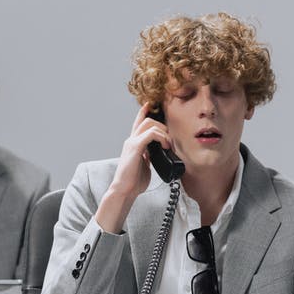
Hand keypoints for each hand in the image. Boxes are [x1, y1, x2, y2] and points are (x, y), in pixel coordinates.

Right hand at [94, 103, 169, 233]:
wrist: (124, 190)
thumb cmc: (134, 181)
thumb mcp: (144, 165)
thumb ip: (149, 157)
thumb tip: (160, 154)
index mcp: (133, 144)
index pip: (138, 123)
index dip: (144, 112)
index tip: (150, 104)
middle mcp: (131, 140)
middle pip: (147, 120)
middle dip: (162, 126)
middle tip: (169, 140)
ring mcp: (132, 142)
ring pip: (149, 124)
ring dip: (163, 132)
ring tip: (168, 144)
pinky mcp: (135, 147)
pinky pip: (150, 134)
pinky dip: (161, 137)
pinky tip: (165, 145)